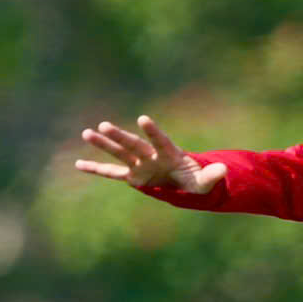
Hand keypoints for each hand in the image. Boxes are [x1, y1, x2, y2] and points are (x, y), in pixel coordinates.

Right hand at [75, 115, 222, 194]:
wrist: (184, 182)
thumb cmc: (195, 179)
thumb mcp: (205, 182)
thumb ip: (212, 176)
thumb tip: (224, 170)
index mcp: (169, 153)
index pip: (160, 140)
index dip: (153, 131)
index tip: (143, 119)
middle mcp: (151, 155)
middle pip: (133, 145)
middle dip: (120, 136)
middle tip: (104, 125)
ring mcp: (139, 164)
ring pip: (119, 153)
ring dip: (104, 144)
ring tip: (87, 132)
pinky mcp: (132, 176)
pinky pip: (111, 173)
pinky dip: (95, 169)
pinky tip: (78, 164)